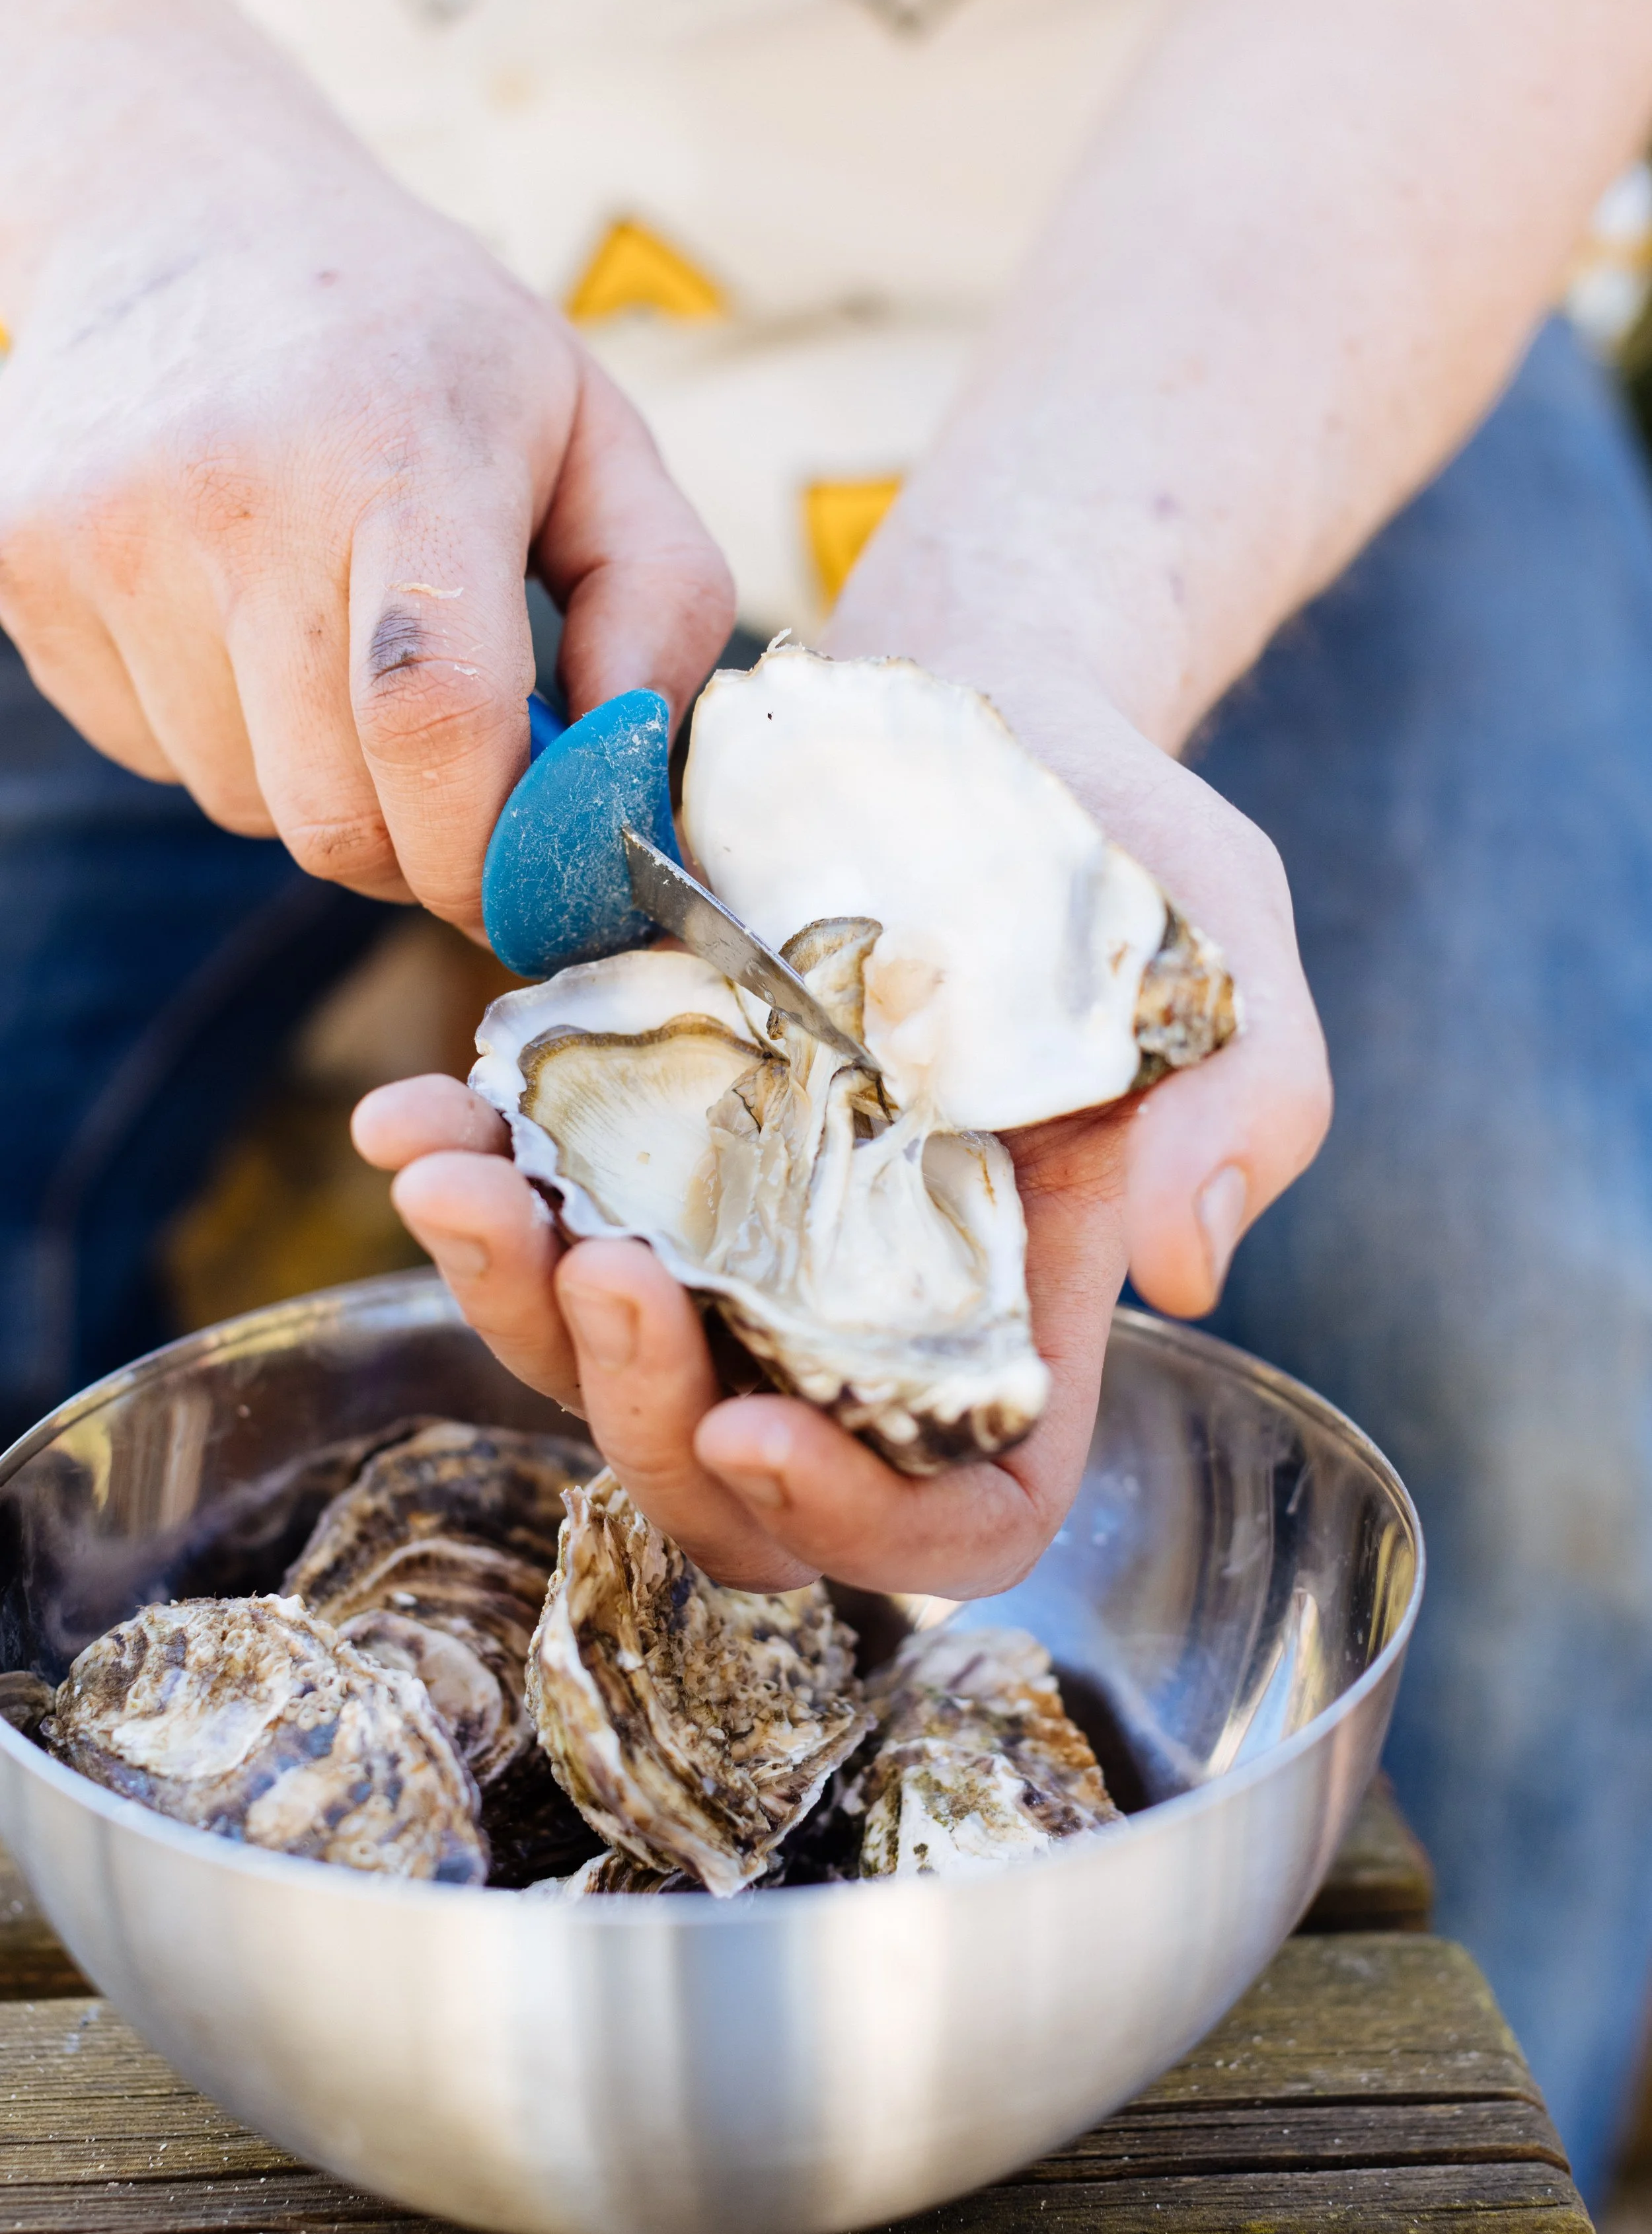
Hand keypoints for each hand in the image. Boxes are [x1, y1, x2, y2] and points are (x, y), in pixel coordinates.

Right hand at [0, 82, 731, 929]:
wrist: (181, 208)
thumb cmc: (424, 346)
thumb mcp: (594, 430)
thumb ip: (664, 604)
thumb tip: (638, 777)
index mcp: (401, 449)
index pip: (435, 723)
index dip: (492, 854)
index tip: (537, 889)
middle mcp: (234, 493)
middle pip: (335, 812)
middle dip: (420, 849)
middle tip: (460, 786)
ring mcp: (107, 534)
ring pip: (247, 803)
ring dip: (325, 786)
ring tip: (343, 651)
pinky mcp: (25, 566)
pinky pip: (156, 756)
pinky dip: (227, 737)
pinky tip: (246, 620)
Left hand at [351, 704, 1326, 1596]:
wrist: (978, 712)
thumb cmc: (1124, 851)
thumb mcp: (1229, 966)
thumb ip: (1245, 1115)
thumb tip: (1189, 1271)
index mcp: (1015, 1305)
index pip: (960, 1510)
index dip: (861, 1521)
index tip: (760, 1423)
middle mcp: (862, 1300)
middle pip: (735, 1472)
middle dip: (643, 1413)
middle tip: (605, 1271)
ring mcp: (738, 1225)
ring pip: (603, 1361)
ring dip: (514, 1305)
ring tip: (460, 1185)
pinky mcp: (642, 1130)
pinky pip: (536, 1214)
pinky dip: (466, 1183)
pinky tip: (410, 1117)